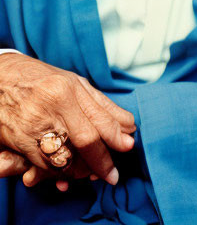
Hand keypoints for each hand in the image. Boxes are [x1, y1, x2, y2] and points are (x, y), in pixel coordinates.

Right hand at [0, 54, 135, 188]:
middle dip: (101, 162)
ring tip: (92, 171)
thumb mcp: (75, 83)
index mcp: (68, 90)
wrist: (1, 78)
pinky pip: (45, 165)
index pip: (97, 122)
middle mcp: (51, 109)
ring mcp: (33, 127)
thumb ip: (102, 105)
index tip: (129, 147)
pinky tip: (69, 169)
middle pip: (84, 143)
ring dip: (82, 170)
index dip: (116, 139)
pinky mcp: (19, 143)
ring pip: (65, 159)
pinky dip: (60, 171)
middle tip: (111, 173)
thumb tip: (128, 125)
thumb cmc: (42, 78)